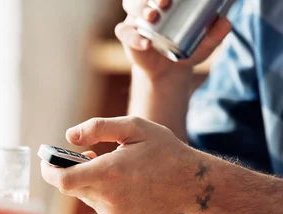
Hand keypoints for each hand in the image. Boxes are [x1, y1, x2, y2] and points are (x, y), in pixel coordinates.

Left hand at [40, 117, 198, 213]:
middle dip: (71, 171)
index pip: (63, 180)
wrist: (191, 185)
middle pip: (70, 187)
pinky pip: (98, 205)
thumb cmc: (164, 151)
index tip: (48, 160)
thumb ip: (98, 127)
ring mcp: (113, 212)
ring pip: (85, 196)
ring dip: (89, 181)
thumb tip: (69, 136)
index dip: (49, 171)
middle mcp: (109, 196)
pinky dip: (102, 192)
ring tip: (113, 167)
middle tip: (89, 155)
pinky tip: (122, 182)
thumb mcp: (134, 127)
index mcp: (109, 172)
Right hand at [117, 0, 231, 79]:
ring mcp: (136, 19)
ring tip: (152, 16)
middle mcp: (149, 4)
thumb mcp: (204, 43)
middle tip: (164, 1)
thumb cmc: (186, 48)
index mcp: (166, 0)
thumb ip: (215, 34)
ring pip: (130, 6)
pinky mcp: (128, 36)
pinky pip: (124, 32)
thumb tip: (226, 23)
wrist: (168, 70)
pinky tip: (146, 43)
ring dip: (139, 7)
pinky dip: (133, 37)